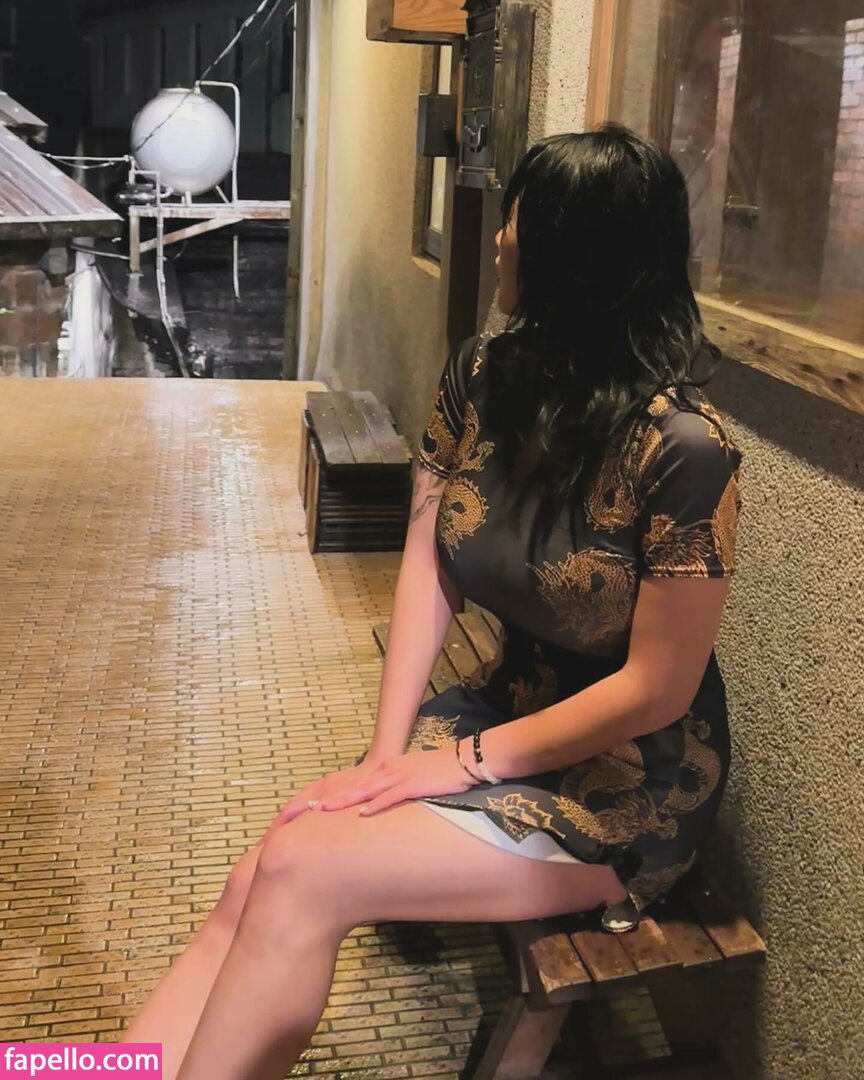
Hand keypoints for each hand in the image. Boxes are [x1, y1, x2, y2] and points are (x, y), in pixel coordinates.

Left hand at [272, 746, 477, 826]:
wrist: (465, 759)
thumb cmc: (440, 772)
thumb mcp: (412, 778)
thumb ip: (394, 790)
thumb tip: (378, 807)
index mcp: (384, 770)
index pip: (350, 785)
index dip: (326, 796)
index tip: (304, 808)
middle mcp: (386, 771)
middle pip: (350, 787)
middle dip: (325, 800)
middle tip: (301, 812)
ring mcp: (399, 777)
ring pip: (363, 791)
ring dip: (341, 802)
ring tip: (319, 813)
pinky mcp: (413, 785)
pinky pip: (391, 796)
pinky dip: (375, 805)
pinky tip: (362, 814)